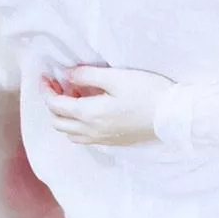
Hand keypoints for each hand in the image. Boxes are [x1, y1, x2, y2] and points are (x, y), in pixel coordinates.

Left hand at [42, 68, 173, 146]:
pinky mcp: (113, 142)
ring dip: (64, 117)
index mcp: (90, 114)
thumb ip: (87, 75)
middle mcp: (92, 131)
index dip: (46, 90)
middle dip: (52, 104)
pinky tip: (88, 112)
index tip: (46, 77)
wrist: (173, 116)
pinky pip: (85, 139)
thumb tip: (67, 75)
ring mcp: (103, 139)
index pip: (56, 105)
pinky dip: (77, 126)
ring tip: (72, 98)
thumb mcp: (116, 77)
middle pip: (58, 123)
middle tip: (56, 86)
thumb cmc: (147, 93)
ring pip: (70, 134)